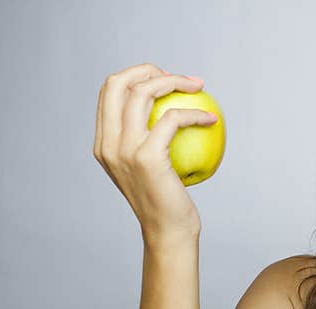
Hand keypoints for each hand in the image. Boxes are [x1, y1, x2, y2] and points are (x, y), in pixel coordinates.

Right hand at [93, 62, 217, 246]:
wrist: (169, 232)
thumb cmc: (167, 202)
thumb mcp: (149, 169)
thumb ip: (147, 142)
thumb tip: (170, 109)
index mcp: (103, 143)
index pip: (110, 91)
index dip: (136, 75)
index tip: (165, 80)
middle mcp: (107, 143)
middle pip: (118, 83)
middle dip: (149, 69)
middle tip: (181, 78)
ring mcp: (123, 150)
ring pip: (143, 92)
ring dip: (174, 81)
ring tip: (198, 87)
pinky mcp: (146, 157)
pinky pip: (172, 118)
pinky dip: (194, 113)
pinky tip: (212, 119)